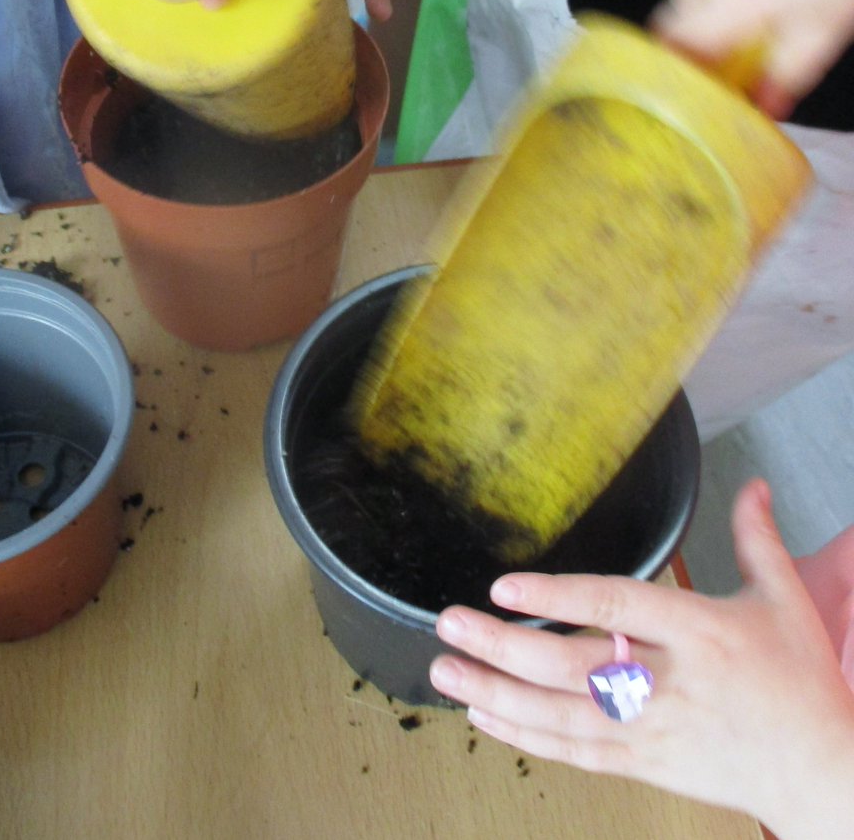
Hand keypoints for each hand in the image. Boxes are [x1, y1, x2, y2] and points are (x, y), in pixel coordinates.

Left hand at [429, 479, 853, 838]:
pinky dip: (526, 738)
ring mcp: (653, 730)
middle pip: (572, 664)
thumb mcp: (785, 602)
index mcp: (702, 633)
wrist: (825, 775)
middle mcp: (670, 683)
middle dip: (502, 646)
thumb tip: (753, 486)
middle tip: (450, 623)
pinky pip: (575, 753)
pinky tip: (484, 717)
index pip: (616, 606)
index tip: (504, 587)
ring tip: (445, 670)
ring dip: (496, 693)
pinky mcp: (645, 765)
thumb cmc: (801, 684)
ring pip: (561, 715)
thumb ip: (756, 540)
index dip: (556, 596)